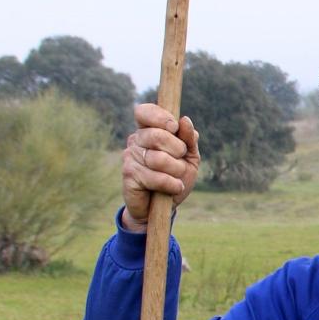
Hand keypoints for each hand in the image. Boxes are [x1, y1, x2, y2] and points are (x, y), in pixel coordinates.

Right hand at [120, 104, 200, 231]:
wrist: (163, 208)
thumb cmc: (176, 178)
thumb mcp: (189, 158)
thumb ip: (189, 140)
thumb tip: (185, 120)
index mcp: (149, 131)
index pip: (144, 112)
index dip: (159, 116)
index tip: (174, 127)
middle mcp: (136, 141)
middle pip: (156, 135)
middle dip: (177, 149)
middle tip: (180, 160)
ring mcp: (130, 157)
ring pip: (158, 158)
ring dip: (176, 170)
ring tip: (177, 178)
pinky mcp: (129, 175)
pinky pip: (155, 177)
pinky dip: (171, 184)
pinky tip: (174, 188)